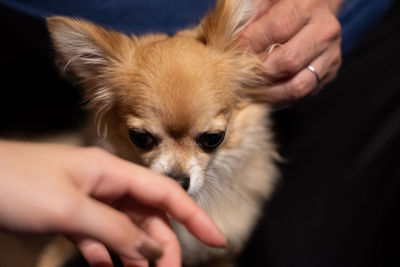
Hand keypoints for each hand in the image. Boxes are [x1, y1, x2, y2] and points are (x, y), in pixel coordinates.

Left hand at [0, 141, 225, 266]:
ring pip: (125, 228)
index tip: (216, 239)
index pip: (163, 193)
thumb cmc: (15, 183)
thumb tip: (154, 250)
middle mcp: (104, 184)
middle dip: (161, 245)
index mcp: (110, 172)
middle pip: (147, 216)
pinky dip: (105, 254)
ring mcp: (87, 200)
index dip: (193, 215)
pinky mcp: (70, 214)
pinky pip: (98, 237)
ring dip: (135, 254)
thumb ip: (116, 230)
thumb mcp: (70, 210)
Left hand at [240, 0, 343, 103]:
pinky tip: (263, 93)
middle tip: (238, 76)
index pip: (278, 28)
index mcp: (309, 6)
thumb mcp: (266, 1)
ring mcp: (331, 55)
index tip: (232, 51)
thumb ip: (251, 15)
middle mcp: (325, 31)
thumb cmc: (281, 4)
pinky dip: (279, 98)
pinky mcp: (329, 74)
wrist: (316, 8)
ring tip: (249, 90)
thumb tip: (231, 40)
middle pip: (289, 61)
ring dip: (269, 92)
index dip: (251, 43)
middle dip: (258, 72)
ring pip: (298, 85)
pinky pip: (302, 95)